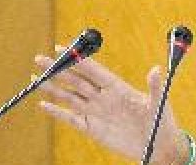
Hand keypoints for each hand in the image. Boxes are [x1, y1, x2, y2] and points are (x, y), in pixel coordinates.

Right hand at [35, 50, 186, 163]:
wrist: (158, 147)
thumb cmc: (161, 122)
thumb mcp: (159, 104)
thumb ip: (155, 87)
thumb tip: (156, 69)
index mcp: (117, 87)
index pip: (93, 70)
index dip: (77, 59)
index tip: (61, 47)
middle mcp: (103, 97)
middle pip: (76, 80)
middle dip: (57, 69)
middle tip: (39, 58)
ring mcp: (96, 113)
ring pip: (69, 97)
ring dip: (52, 87)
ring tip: (34, 78)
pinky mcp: (92, 129)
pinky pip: (71, 118)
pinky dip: (56, 112)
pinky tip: (43, 104)